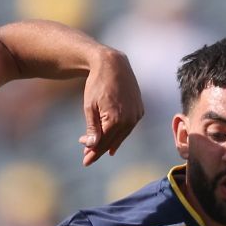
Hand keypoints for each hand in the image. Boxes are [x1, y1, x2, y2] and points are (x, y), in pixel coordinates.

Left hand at [78, 48, 141, 166]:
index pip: (103, 143)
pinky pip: (128, 127)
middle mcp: (129, 119)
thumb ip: (92, 129)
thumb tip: (92, 147)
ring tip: (97, 148)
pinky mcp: (139, 109)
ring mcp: (136, 114)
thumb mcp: (89, 108)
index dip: (94, 152)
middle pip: (112, 141)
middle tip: (87, 157)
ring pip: (122, 135)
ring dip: (109, 142)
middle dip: (99, 149)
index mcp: (116, 119)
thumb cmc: (97, 85)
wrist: (113, 64)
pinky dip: (119, 134)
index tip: (85, 161)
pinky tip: (112, 140)